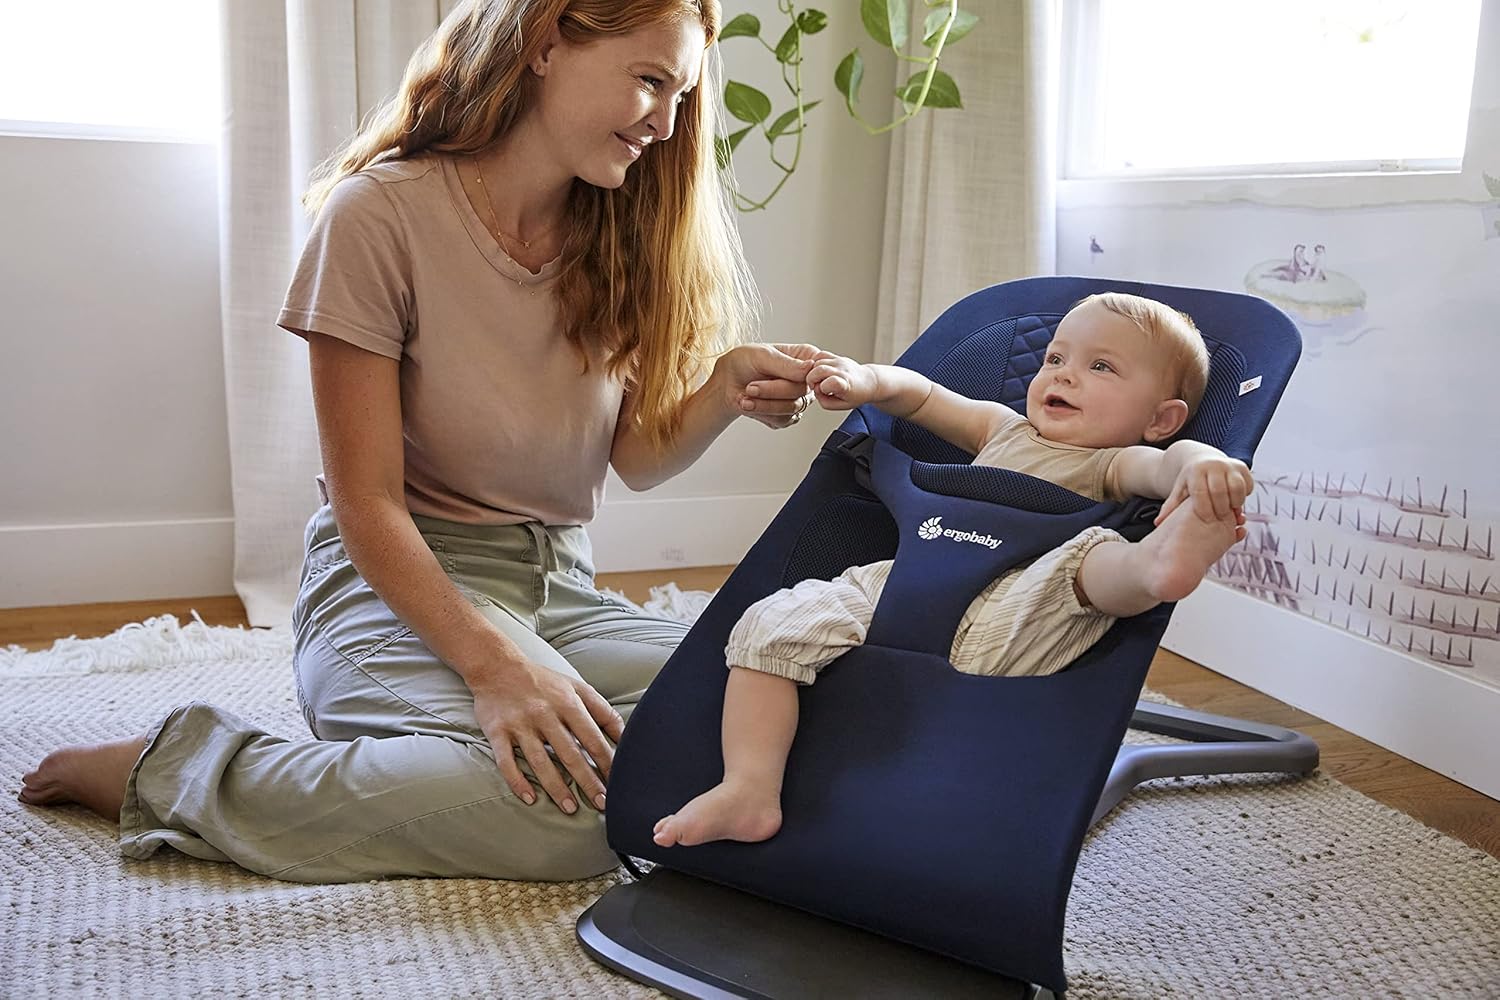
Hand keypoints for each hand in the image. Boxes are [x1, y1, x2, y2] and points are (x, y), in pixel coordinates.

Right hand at [470, 660, 623, 813]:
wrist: (496, 665)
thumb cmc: (542, 680)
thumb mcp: (576, 687)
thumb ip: (601, 710)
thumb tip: (625, 735)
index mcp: (567, 703)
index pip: (592, 738)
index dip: (607, 762)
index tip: (618, 782)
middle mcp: (545, 714)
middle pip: (570, 753)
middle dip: (588, 781)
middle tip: (602, 803)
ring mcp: (520, 724)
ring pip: (540, 761)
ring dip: (556, 787)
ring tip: (570, 808)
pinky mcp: (497, 732)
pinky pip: (506, 761)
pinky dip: (517, 781)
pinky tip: (530, 798)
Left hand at [715, 342, 826, 428]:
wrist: (725, 384)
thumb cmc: (742, 363)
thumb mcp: (762, 355)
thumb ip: (786, 364)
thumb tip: (810, 368)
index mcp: (804, 357)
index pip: (821, 367)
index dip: (812, 375)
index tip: (798, 378)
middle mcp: (804, 379)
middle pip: (802, 390)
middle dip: (773, 391)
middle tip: (751, 386)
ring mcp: (797, 398)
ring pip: (792, 407)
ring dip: (764, 404)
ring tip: (746, 395)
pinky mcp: (787, 416)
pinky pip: (782, 419)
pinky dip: (762, 412)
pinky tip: (749, 404)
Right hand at [807, 355, 878, 410]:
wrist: (868, 382)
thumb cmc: (856, 395)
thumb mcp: (842, 405)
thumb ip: (825, 402)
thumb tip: (815, 391)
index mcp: (846, 384)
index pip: (831, 382)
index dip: (822, 388)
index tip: (825, 392)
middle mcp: (842, 371)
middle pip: (819, 370)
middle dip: (811, 379)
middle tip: (815, 386)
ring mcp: (839, 362)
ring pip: (817, 362)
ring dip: (812, 372)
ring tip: (818, 379)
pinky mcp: (836, 357)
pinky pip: (820, 355)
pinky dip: (815, 363)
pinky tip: (818, 371)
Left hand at [1157, 454, 1253, 523]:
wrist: (1201, 459)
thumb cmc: (1189, 480)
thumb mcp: (1179, 490)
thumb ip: (1171, 506)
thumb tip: (1157, 523)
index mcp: (1196, 471)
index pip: (1201, 492)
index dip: (1204, 508)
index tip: (1207, 519)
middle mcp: (1213, 465)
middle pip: (1220, 490)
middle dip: (1221, 508)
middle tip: (1220, 518)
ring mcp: (1229, 464)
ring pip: (1237, 487)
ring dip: (1235, 503)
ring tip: (1229, 511)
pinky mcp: (1242, 466)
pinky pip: (1248, 484)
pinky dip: (1244, 496)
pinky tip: (1235, 502)